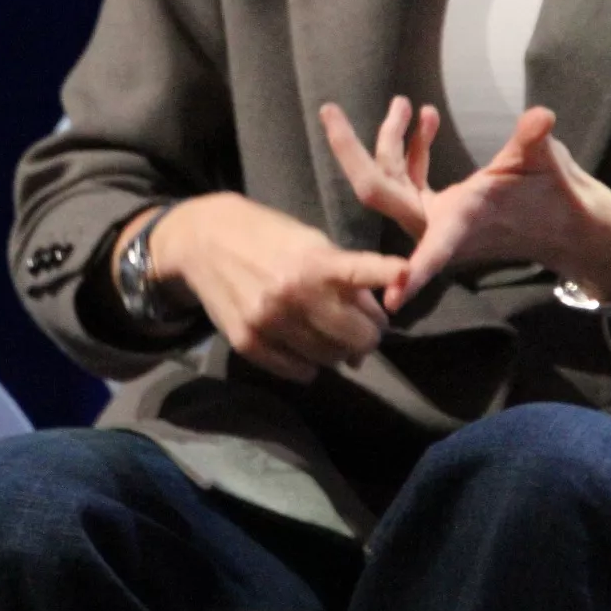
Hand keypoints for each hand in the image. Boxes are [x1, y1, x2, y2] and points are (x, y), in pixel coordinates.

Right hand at [146, 193, 404, 382]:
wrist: (204, 240)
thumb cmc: (267, 237)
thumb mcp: (310, 242)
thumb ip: (345, 277)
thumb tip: (376, 323)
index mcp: (314, 262)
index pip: (362, 272)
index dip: (390, 274)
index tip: (407, 274)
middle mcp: (294, 294)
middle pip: (359, 339)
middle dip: (368, 334)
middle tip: (361, 326)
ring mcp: (270, 323)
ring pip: (332, 360)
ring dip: (339, 350)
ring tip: (328, 332)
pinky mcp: (249, 344)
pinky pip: (301, 372)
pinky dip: (310, 363)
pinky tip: (302, 343)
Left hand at [325, 102, 610, 309]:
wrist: (567, 223)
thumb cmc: (557, 199)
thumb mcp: (546, 166)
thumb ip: (535, 143)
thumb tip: (542, 116)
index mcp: (460, 224)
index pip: (425, 251)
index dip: (410, 276)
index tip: (390, 300)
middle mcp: (437, 224)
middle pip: (378, 189)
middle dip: (351, 150)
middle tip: (329, 110)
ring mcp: (434, 215)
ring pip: (391, 178)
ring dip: (391, 140)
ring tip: (406, 104)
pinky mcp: (440, 206)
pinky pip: (409, 177)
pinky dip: (412, 148)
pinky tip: (426, 118)